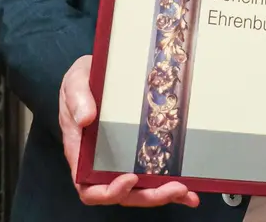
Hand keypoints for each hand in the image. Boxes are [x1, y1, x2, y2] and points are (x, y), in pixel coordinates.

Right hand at [60, 55, 199, 207]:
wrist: (100, 70)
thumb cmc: (83, 80)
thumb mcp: (75, 82)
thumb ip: (77, 98)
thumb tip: (84, 118)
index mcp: (82, 153)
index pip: (89, 187)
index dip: (109, 191)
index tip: (130, 179)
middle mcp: (101, 163)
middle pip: (122, 194)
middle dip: (147, 196)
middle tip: (173, 188)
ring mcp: (122, 160)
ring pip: (139, 190)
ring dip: (162, 195)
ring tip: (185, 191)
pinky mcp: (139, 153)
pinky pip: (153, 177)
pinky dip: (171, 188)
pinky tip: (189, 193)